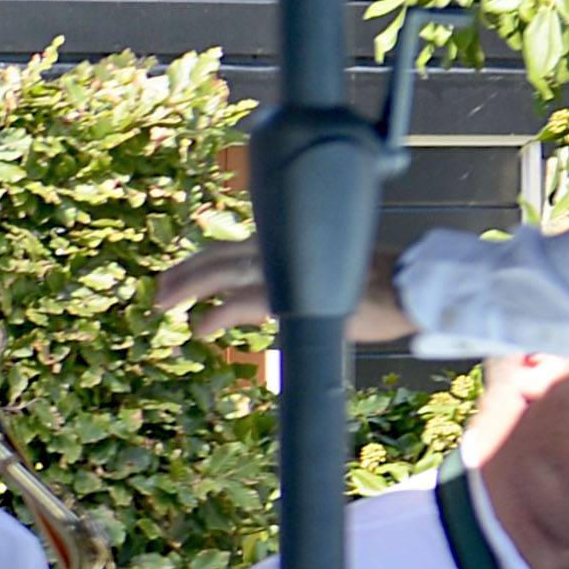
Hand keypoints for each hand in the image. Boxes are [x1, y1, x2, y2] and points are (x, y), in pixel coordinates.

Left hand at [157, 238, 410, 348]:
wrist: (410, 287)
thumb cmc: (381, 284)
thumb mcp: (332, 272)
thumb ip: (303, 278)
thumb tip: (286, 298)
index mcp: (292, 242)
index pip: (236, 246)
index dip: (204, 259)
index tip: (180, 273)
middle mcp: (284, 249)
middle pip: (220, 255)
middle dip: (185, 272)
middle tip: (158, 290)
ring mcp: (287, 270)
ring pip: (223, 273)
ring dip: (189, 287)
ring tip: (164, 304)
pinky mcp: (293, 296)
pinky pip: (243, 304)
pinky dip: (217, 315)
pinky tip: (200, 327)